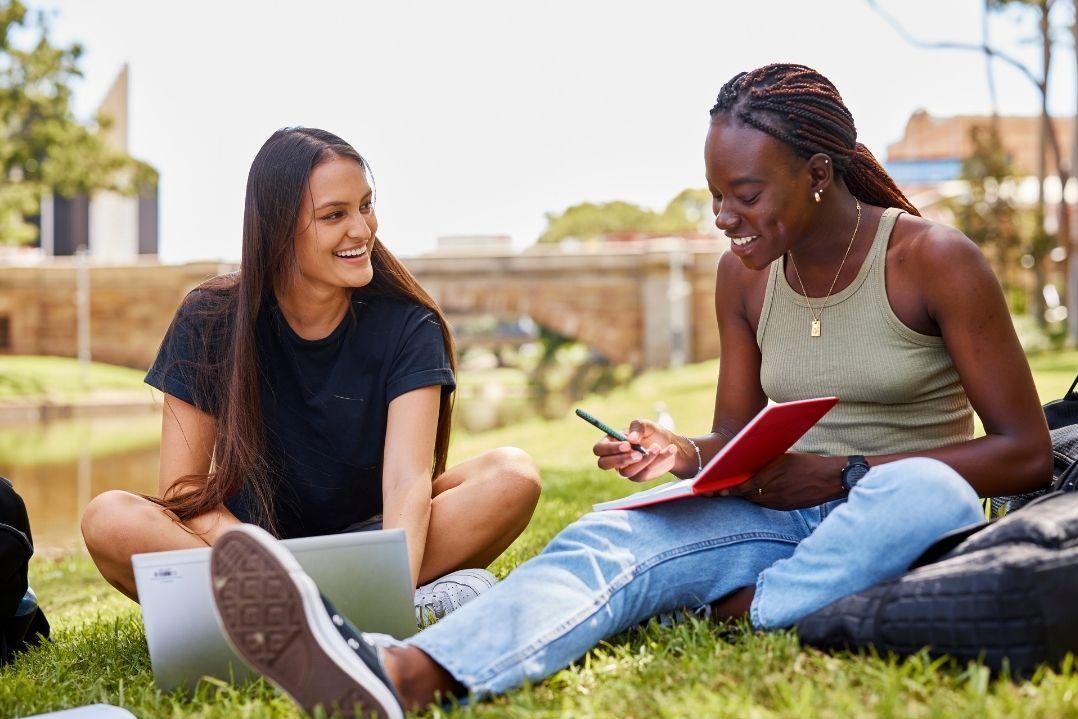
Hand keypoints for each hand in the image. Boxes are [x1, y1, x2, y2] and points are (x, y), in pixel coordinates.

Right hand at [592, 419, 680, 481]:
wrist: (670, 445)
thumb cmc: (653, 433)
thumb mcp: (646, 425)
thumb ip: (638, 427)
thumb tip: (631, 439)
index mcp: (611, 442)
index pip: (599, 449)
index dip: (610, 449)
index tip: (627, 445)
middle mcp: (615, 457)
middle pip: (603, 464)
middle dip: (620, 459)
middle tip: (638, 454)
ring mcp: (625, 468)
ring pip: (626, 472)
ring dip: (643, 460)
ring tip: (657, 447)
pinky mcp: (638, 476)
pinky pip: (643, 473)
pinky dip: (657, 461)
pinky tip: (669, 449)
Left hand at [725, 453, 845, 509]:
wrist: (830, 479)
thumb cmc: (807, 463)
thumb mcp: (784, 458)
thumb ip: (765, 464)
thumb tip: (746, 465)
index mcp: (771, 475)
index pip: (743, 485)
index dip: (728, 489)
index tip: (715, 489)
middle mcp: (774, 491)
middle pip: (746, 495)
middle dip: (734, 493)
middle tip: (719, 492)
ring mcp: (780, 501)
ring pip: (755, 501)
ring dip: (746, 497)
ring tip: (734, 493)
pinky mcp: (786, 507)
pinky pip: (766, 505)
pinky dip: (758, 500)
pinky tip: (754, 495)